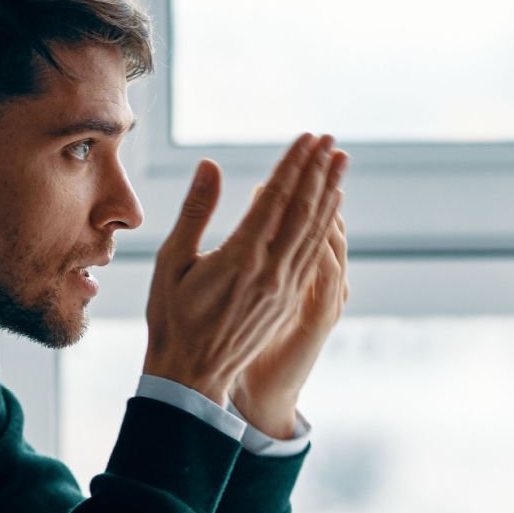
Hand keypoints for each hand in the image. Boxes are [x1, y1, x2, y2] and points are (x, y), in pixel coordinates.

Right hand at [142, 134, 347, 403]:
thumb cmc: (173, 318)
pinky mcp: (289, 300)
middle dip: (318, 171)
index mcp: (240, 258)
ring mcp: (284, 287)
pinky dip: (325, 225)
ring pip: (315, 231)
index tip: (308, 138)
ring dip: (330, 193)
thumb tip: (210, 165)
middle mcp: (270, 271)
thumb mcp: (171, 262)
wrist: (192, 374)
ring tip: (341, 163)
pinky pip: (314, 254)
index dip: (294, 164)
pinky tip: (333, 207)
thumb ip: (195, 211)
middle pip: (303, 210)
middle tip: (331, 139)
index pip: (275, 198)